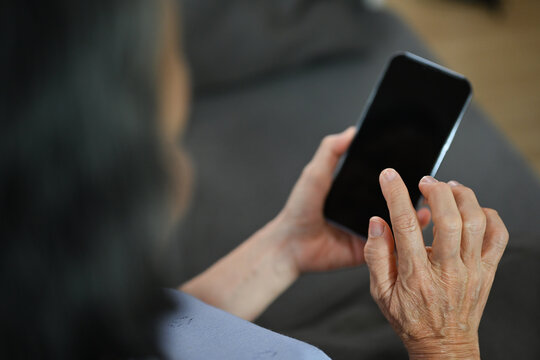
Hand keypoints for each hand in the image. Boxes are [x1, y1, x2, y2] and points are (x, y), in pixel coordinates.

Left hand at [277, 128, 430, 272]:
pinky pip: (391, 244)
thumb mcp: (315, 174)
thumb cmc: (300, 209)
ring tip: (430, 200)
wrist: (290, 244)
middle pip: (395, 198)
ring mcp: (370, 230)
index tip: (419, 154)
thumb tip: (352, 131)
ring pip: (398, 220)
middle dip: (413, 189)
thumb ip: (331, 151)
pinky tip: (417, 224)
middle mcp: (366, 209)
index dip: (400, 168)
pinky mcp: (370, 249)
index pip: (384, 178)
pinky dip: (405, 236)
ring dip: (415, 212)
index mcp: (357, 191)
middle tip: (430, 180)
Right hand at [364, 169, 508, 358]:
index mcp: (416, 275)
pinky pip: (498, 236)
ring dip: (462, 197)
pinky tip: (471, 210)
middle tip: (424, 181)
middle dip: (435, 190)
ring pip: (476, 222)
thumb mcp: (380, 292)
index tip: (388, 176)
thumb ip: (376, 255)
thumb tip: (376, 222)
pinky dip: (488, 215)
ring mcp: (472, 270)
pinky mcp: (487, 271)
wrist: (444, 346)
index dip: (396, 195)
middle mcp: (447, 270)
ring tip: (447, 188)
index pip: (405, 225)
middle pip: (448, 219)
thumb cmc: (411, 319)